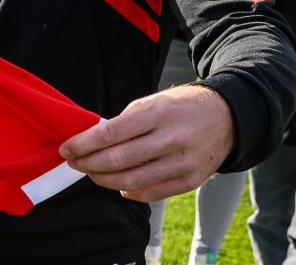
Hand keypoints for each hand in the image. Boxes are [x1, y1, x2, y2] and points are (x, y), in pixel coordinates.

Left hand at [58, 85, 233, 201]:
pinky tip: (118, 186)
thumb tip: (94, 141)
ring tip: (92, 174)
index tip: (67, 149)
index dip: (84, 144)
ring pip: (133, 181)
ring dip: (105, 181)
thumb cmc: (182, 107)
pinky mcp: (191, 180)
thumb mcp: (153, 102)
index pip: (111, 133)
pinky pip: (153, 193)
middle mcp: (171, 139)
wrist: (227, 117)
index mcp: (157, 113)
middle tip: (74, 163)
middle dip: (89, 164)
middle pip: (119, 160)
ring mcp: (183, 162)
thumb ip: (125, 122)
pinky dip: (130, 192)